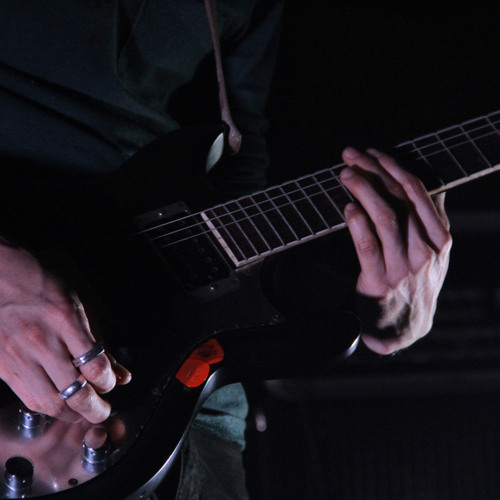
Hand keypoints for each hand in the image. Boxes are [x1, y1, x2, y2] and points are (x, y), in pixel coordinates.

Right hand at [0, 242, 130, 422]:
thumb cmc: (40, 284)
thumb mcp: (79, 302)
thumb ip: (100, 340)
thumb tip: (120, 373)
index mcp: (65, 319)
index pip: (95, 365)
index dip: (109, 381)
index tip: (113, 382)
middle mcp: (41, 340)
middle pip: (74, 392)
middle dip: (95, 409)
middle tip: (104, 411)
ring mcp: (18, 356)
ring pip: (49, 403)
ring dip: (72, 414)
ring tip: (84, 413)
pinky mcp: (2, 366)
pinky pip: (27, 398)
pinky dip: (48, 408)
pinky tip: (59, 405)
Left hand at [340, 147, 451, 354]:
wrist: (406, 327)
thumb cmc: (417, 284)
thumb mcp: (435, 253)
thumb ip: (431, 221)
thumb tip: (432, 186)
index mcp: (439, 238)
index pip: (417, 191)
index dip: (392, 167)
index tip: (373, 153)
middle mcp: (425, 249)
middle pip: (399, 198)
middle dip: (374, 171)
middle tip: (351, 156)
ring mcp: (403, 267)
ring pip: (384, 217)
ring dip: (363, 190)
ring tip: (346, 174)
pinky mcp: (380, 282)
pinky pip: (368, 247)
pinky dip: (357, 224)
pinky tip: (348, 208)